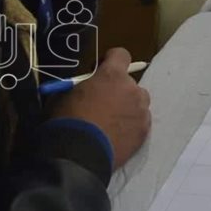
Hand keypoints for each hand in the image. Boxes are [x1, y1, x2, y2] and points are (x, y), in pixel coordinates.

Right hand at [49, 47, 151, 168]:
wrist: (78, 156)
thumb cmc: (67, 121)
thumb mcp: (66, 95)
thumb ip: (82, 86)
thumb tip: (86, 87)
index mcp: (112, 75)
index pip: (121, 54)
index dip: (110, 60)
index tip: (100, 70)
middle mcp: (132, 89)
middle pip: (130, 83)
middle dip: (118, 90)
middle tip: (103, 104)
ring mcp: (141, 110)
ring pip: (138, 103)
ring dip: (128, 107)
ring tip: (111, 123)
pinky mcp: (144, 131)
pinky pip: (140, 122)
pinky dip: (131, 125)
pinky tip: (117, 136)